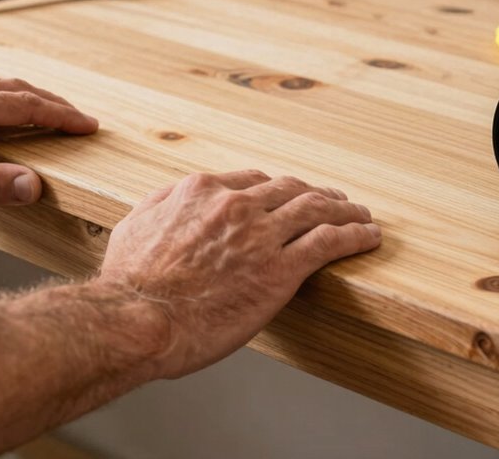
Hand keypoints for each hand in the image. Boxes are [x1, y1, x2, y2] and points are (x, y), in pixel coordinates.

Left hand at [0, 75, 98, 215]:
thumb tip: (33, 184)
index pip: (25, 104)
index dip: (60, 115)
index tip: (87, 125)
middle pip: (14, 88)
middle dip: (51, 104)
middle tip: (77, 120)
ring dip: (25, 100)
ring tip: (48, 117)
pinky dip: (0, 101)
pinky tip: (1, 117)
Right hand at [95, 170, 381, 379]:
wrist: (138, 318)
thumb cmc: (130, 283)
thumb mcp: (134, 226)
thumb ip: (159, 205)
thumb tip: (171, 198)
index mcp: (203, 191)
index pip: (252, 180)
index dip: (277, 188)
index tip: (289, 196)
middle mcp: (236, 205)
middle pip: (291, 190)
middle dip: (317, 193)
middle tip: (335, 201)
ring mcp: (261, 236)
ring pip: (317, 210)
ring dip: (345, 210)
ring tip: (361, 216)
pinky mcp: (281, 270)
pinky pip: (330, 242)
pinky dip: (355, 235)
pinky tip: (368, 237)